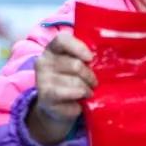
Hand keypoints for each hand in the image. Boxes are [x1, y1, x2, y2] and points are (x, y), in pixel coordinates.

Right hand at [27, 31, 96, 145]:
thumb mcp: (77, 64)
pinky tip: (80, 99)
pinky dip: (80, 96)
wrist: (57, 105)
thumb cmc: (71, 79)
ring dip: (87, 88)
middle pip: (75, 65)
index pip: (62, 40)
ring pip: (76, 81)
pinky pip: (71, 93)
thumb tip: (103, 56)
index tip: (90, 58)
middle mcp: (43, 62)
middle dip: (90, 75)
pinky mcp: (45, 96)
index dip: (79, 48)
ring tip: (87, 91)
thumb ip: (84, 57)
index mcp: (52, 49)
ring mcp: (42, 79)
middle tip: (94, 82)